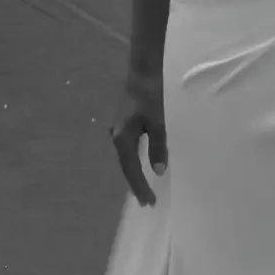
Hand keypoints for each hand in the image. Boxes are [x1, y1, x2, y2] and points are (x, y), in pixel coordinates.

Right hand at [111, 70, 166, 206]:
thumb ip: (157, 147)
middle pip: (126, 166)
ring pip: (126, 158)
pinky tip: (141, 163)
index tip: (150, 202)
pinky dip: (134, 160)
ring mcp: (117, 130)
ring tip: (144, 188)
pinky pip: (128, 148)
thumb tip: (158, 171)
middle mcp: (116, 136)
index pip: (132, 170)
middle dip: (136, 184)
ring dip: (135, 173)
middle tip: (147, 201)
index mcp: (123, 139)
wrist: (142, 71)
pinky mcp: (123, 123)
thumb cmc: (151, 96)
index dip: (141, 187)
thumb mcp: (158, 122)